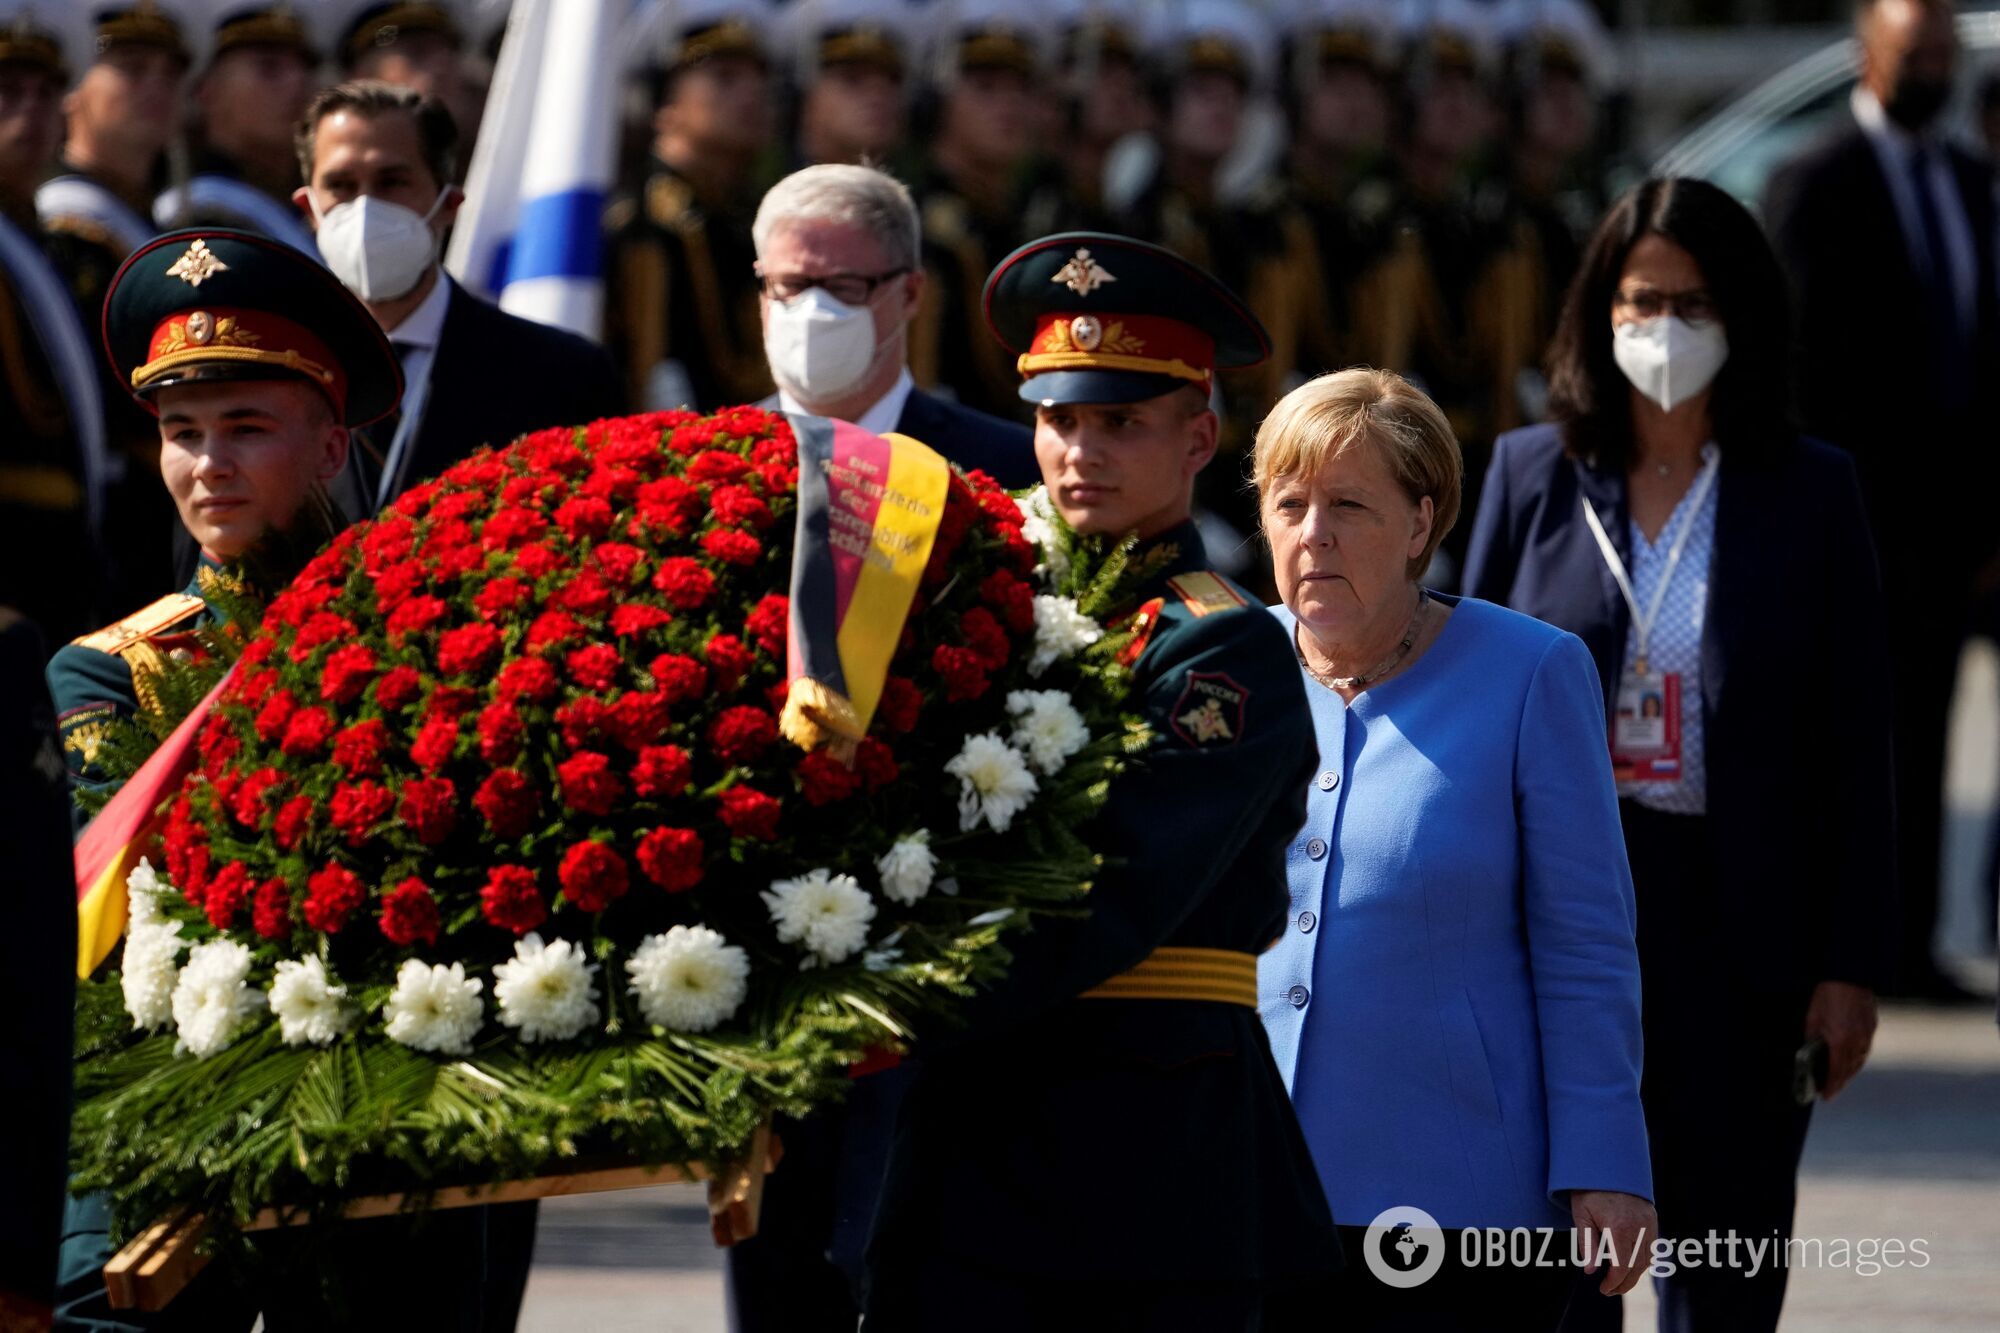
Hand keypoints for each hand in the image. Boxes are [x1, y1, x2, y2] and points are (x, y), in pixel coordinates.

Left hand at [1570, 1189, 1657, 1295]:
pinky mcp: (1653, 1218)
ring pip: (1647, 1258)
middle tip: (1610, 1291)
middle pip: (1637, 1267)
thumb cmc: (1589, 1189)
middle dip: (1624, 1283)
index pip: (1622, 1266)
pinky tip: (1629, 1264)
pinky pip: (1652, 1246)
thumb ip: (1586, 1244)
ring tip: (1618, 1281)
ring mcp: (1649, 1222)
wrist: (1607, 1162)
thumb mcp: (1581, 1214)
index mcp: (1619, 1227)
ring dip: (1635, 1274)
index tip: (1603, 1289)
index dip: (1614, 1282)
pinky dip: (1643, 1259)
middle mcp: (1639, 1226)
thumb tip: (1590, 1270)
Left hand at [1804, 980, 1876, 1099]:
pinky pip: (1864, 1050)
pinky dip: (1856, 1060)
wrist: (1848, 976)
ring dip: (1848, 1073)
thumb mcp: (1812, 1018)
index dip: (1830, 1086)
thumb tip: (1810, 1053)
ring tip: (1838, 1080)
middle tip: (1830, 1092)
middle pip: (1848, 1070)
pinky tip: (1849, 1062)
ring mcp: (1866, 1035)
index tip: (1825, 1096)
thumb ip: (1813, 1038)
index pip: (1835, 1072)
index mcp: (1840, 1041)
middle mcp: (1856, 1042)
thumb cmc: (1827, 995)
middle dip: (1839, 1083)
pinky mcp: (1871, 1028)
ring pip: (1858, 1062)